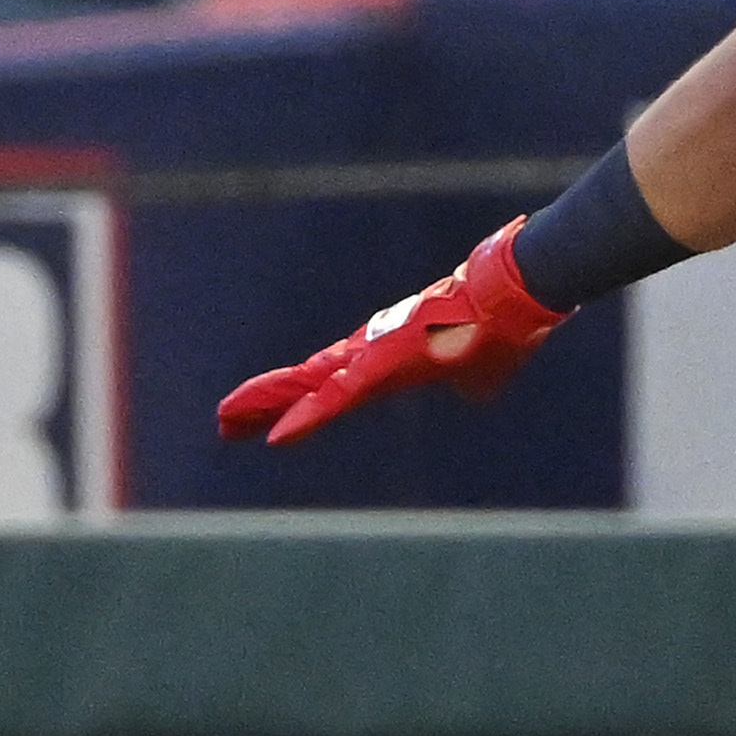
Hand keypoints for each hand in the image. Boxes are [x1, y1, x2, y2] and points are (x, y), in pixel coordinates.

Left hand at [218, 219, 563, 445]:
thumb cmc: (500, 330)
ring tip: (225, 420)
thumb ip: (469, 382)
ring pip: (306, 388)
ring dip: (265, 405)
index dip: (299, 402)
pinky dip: (304, 419)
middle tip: (225, 421)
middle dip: (265, 402)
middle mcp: (370, 355)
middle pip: (305, 383)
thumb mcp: (480, 372)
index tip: (268, 420)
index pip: (331, 385)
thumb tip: (475, 390)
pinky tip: (274, 437)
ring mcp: (372, 358)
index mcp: (388, 360)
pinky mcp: (380, 366)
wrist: (510, 299)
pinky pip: (333, 401)